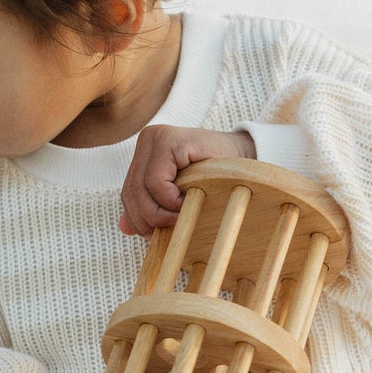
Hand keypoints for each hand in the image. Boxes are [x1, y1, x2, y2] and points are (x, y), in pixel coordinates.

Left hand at [119, 125, 254, 236]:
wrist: (248, 159)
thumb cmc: (215, 179)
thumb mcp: (177, 194)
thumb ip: (150, 207)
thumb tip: (122, 227)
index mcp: (145, 151)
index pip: (128, 192)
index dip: (139, 219)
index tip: (156, 234)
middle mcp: (148, 139)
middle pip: (131, 191)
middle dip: (147, 219)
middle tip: (168, 230)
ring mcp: (157, 137)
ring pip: (141, 189)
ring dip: (161, 212)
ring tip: (182, 215)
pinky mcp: (170, 141)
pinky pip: (156, 183)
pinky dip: (169, 201)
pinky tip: (187, 202)